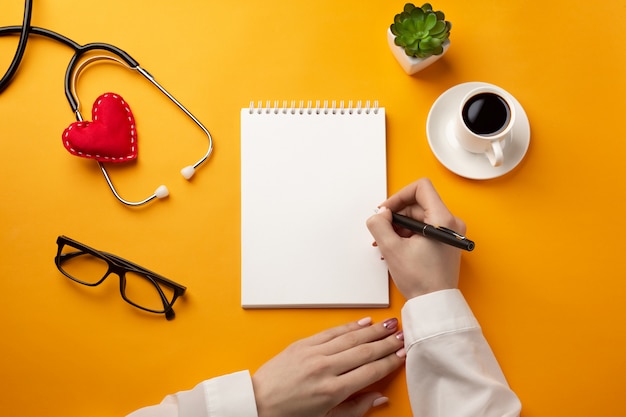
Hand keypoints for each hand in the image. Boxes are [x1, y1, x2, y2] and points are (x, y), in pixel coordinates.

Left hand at [251, 317, 404, 416]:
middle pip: (365, 351)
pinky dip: (349, 326)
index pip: (371, 371)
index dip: (390, 361)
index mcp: (333, 390)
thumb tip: (379, 398)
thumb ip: (355, 409)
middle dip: (387, 342)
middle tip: (403, 335)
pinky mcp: (302, 344)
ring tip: (390, 324)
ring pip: (351, 337)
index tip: (403, 354)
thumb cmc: (289, 415)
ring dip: (373, 330)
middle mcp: (325, 369)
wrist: (257, 403)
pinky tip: (363, 322)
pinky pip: (331, 332)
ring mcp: (313, 354)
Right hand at [366, 178, 465, 299]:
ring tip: (387, 244)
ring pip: (419, 216)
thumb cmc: (421, 281)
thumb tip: (380, 214)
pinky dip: (408, 234)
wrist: (434, 304)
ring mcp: (449, 232)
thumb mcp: (392, 249)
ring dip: (399, 226)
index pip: (421, 187)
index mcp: (443, 219)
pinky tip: (396, 248)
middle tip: (382, 231)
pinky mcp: (445, 241)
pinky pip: (423, 228)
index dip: (399, 196)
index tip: (386, 211)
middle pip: (418, 203)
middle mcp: (450, 222)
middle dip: (396, 215)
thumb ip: (379, 224)